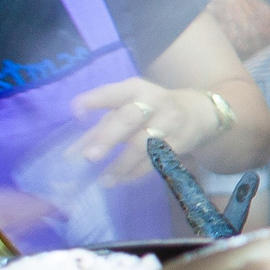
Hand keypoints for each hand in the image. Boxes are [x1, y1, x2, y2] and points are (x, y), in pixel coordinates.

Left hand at [71, 79, 214, 182]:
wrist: (200, 112)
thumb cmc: (151, 108)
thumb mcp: (127, 108)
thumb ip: (99, 128)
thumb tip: (69, 155)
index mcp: (134, 90)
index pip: (112, 93)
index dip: (93, 101)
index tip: (76, 114)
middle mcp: (152, 102)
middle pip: (129, 118)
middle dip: (108, 137)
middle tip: (89, 157)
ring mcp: (168, 123)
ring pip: (143, 144)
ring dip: (122, 163)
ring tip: (104, 180)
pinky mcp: (179, 142)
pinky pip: (156, 160)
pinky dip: (137, 171)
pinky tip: (123, 179)